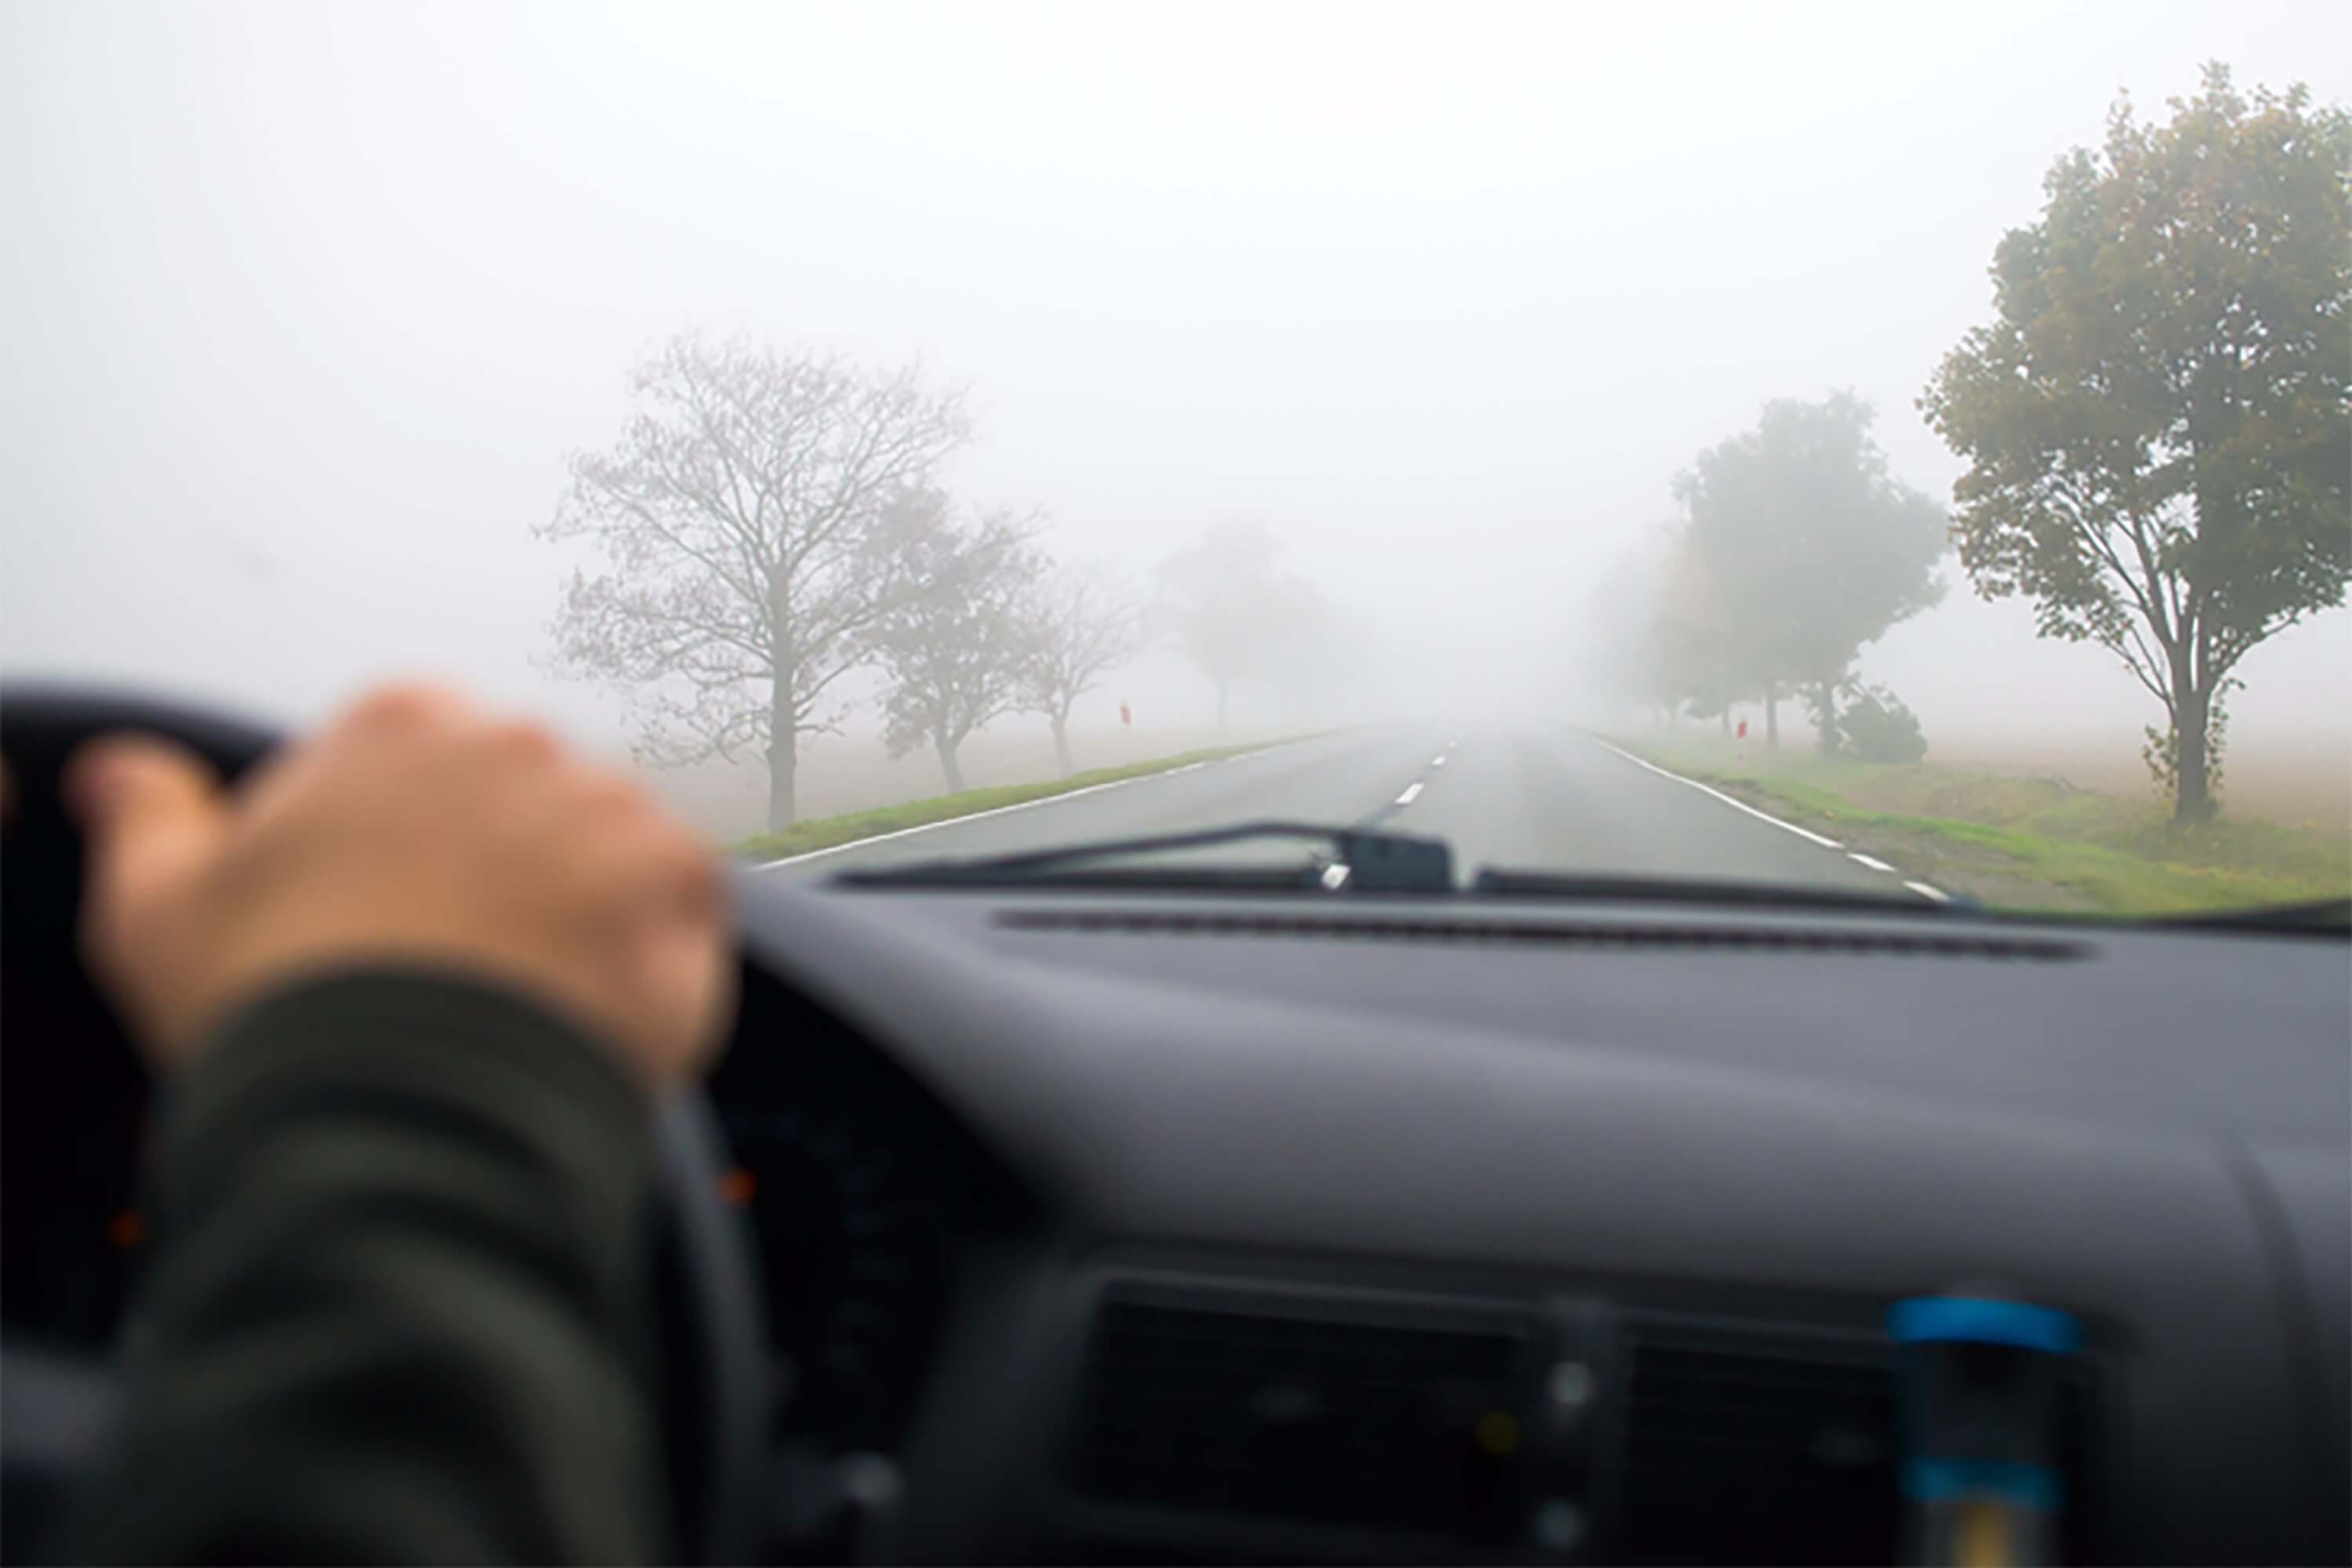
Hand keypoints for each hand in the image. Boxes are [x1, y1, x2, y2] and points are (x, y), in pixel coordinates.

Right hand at [67, 685, 732, 1089]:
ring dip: (583, 912)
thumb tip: (124, 773)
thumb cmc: (279, 1009)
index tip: (391, 911)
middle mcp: (516, 743)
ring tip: (523, 1002)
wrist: (400, 1112)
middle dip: (504, 871)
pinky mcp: (679, 881)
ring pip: (607, 852)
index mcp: (398, 725)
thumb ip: (149, 816)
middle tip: (461, 968)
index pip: (424, 755)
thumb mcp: (159, 907)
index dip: (407, 842)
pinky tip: (588, 1011)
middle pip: (525, 801)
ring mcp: (607, 807)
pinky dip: (650, 958)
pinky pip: (681, 909)